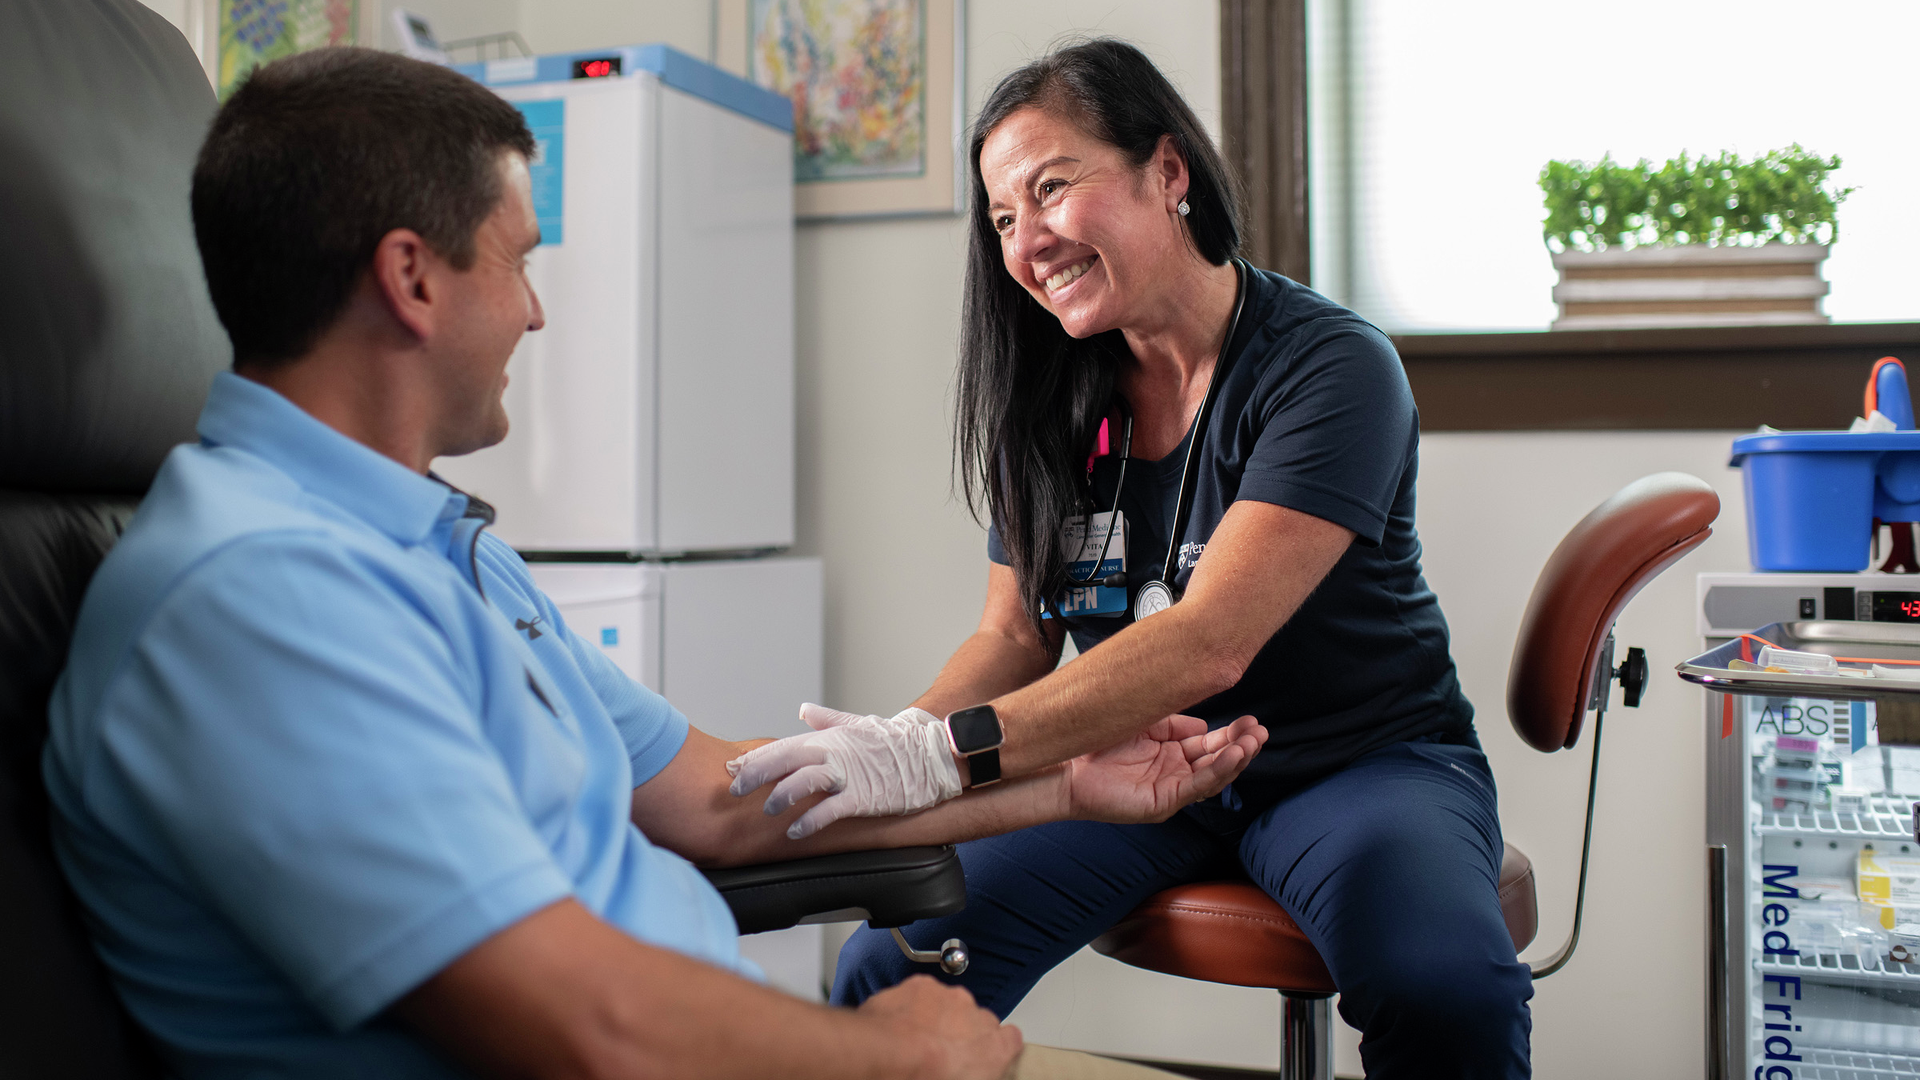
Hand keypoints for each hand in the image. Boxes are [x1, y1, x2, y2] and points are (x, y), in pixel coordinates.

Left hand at [724, 704, 962, 838]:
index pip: (783, 747)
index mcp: (828, 738)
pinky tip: (796, 831)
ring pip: (803, 782)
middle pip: (785, 761)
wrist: (928, 755)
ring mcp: (847, 775)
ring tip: (768, 811)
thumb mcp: (857, 724)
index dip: (756, 758)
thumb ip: (827, 720)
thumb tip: (805, 709)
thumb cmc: (892, 742)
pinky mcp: (863, 796)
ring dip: (781, 796)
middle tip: (735, 790)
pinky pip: (829, 810)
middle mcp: (833, 753)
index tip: (733, 768)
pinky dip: (810, 821)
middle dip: (756, 774)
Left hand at [859, 975, 1022, 1079]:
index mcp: (995, 1047)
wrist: (887, 1057)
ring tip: (914, 1041)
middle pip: (975, 1020)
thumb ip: (979, 1072)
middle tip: (938, 1053)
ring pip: (947, 1004)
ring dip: (936, 1017)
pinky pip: (921, 994)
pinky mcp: (922, 985)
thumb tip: (971, 1072)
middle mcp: (977, 1016)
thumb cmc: (923, 1077)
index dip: (994, 1047)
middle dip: (959, 1032)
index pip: (1010, 1040)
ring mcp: (950, 997)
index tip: (980, 1056)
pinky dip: (912, 1006)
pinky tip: (899, 1025)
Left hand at [1062, 714, 1265, 823]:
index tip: (1251, 721)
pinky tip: (1231, 756)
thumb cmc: (1099, 741)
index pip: (1209, 743)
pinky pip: (1195, 787)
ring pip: (1212, 776)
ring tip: (1252, 742)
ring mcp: (1169, 789)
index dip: (1231, 734)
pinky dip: (1216, 772)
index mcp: (1171, 752)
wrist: (1066, 763)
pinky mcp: (1162, 803)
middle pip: (1216, 759)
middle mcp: (1174, 772)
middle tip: (1259, 731)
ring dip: (1235, 759)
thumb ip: (1173, 722)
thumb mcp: (1144, 722)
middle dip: (1240, 746)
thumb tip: (1204, 725)